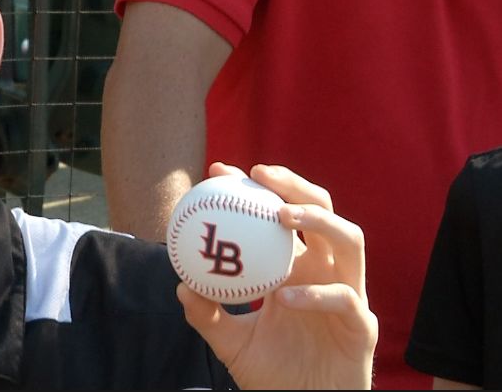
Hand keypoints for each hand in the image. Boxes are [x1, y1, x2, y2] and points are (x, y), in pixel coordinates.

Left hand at [177, 162, 377, 389]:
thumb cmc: (271, 372)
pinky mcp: (362, 325)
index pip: (280, 213)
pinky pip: (345, 299)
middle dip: (294, 184)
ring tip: (283, 215)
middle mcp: (324, 271)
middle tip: (260, 174)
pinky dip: (317, 293)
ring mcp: (347, 294)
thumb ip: (206, 313)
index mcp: (295, 266)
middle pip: (322, 210)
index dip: (255, 187)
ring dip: (319, 220)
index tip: (219, 171)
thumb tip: (181, 285)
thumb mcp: (229, 340)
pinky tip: (285, 295)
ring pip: (350, 240)